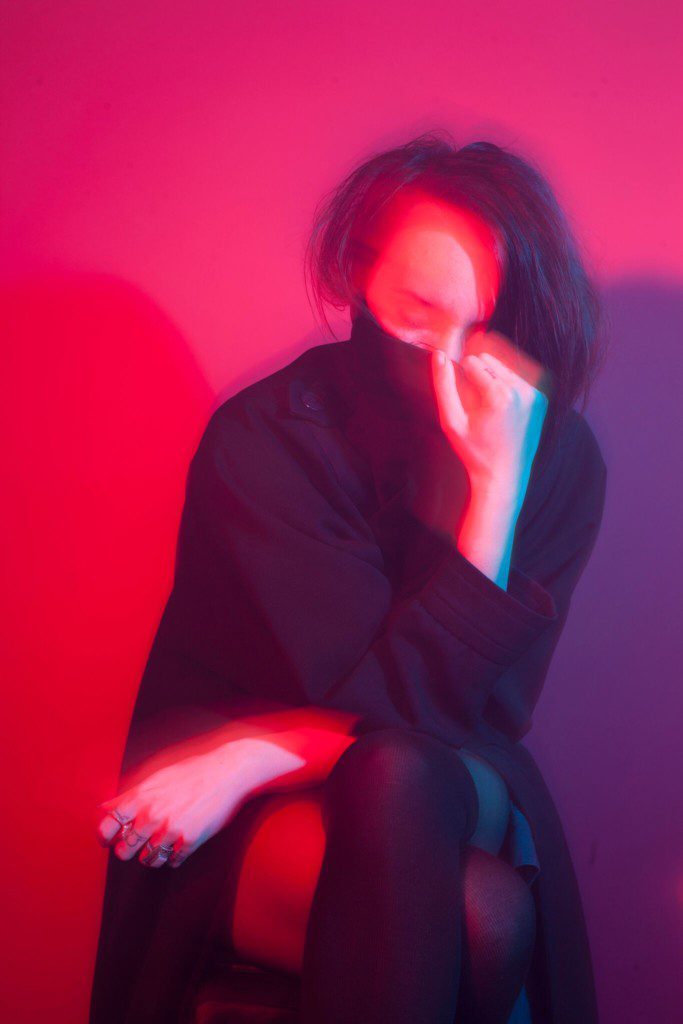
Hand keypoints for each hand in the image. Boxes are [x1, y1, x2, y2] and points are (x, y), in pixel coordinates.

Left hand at [96, 739, 259, 867]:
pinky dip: (173, 857)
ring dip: (150, 856)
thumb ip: (128, 795)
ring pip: (148, 860)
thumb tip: (104, 807)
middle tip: (135, 844)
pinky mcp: (190, 840)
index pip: (108, 827)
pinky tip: (177, 845)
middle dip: (128, 850)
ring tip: (158, 844)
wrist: (226, 772)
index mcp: (140, 798)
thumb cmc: (191, 772)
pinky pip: (172, 861)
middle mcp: (152, 816)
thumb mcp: (156, 778)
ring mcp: (171, 830)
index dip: (105, 837)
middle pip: (124, 850)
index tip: (109, 840)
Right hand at [431, 329, 548, 506]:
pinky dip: (507, 387)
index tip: (466, 403)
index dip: (462, 379)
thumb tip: (440, 356)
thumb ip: (444, 386)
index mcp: (500, 394)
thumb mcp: (452, 421)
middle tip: (478, 407)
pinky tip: (502, 409)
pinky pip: (518, 379)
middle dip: (479, 376)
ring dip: (493, 380)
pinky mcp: (541, 399)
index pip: (473, 362)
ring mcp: (535, 394)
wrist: (503, 475)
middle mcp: (522, 390)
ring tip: (490, 410)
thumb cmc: (475, 452)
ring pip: (504, 368)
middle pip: (490, 361)